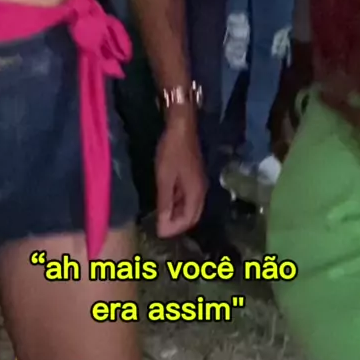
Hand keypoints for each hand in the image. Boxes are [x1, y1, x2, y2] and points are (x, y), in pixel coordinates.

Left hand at [155, 111, 206, 237]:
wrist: (182, 127)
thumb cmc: (172, 152)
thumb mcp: (165, 179)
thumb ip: (165, 204)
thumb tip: (163, 226)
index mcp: (196, 194)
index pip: (188, 220)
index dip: (174, 228)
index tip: (158, 231)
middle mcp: (201, 192)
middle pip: (192, 216)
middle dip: (177, 224)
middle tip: (160, 226)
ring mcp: (198, 184)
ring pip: (190, 207)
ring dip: (177, 214)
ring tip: (161, 216)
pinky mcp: (194, 178)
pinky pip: (188, 197)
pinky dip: (178, 204)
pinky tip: (166, 202)